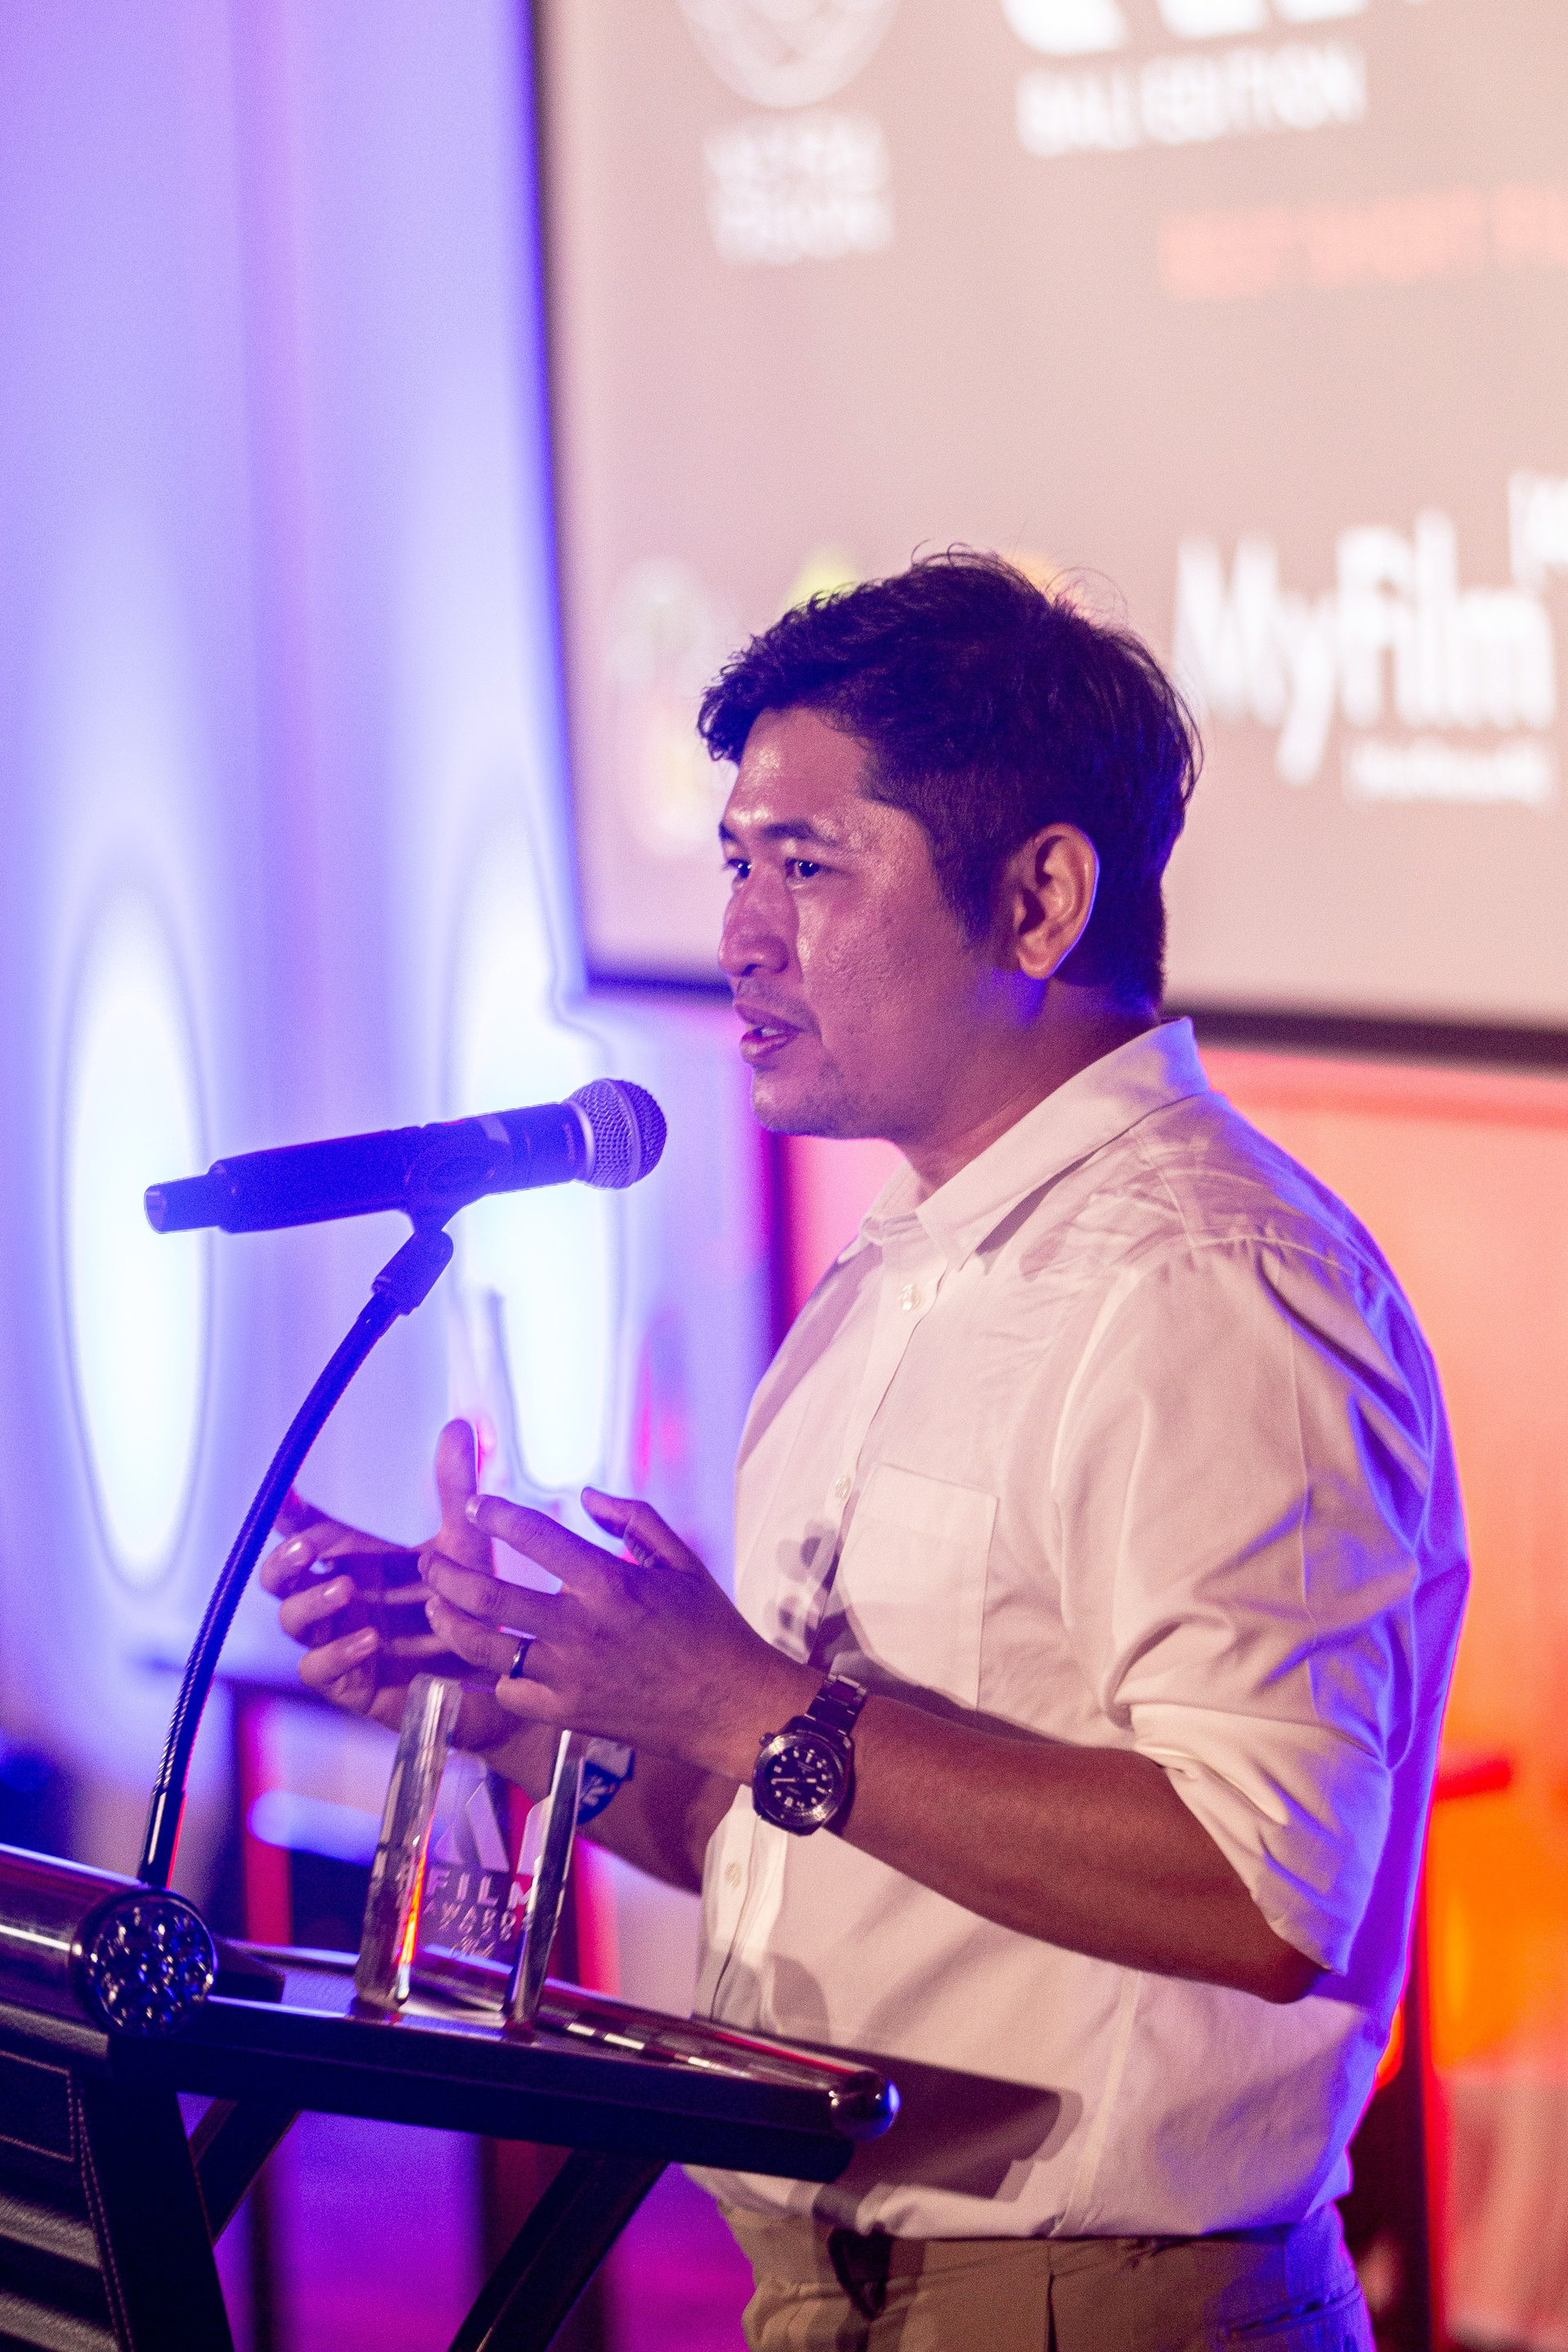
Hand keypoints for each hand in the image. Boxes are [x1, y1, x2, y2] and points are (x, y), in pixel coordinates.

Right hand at [258, 1420, 557, 1796]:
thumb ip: (456, 1488)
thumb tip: (458, 1424)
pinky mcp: (352, 1683)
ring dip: (311, 1602)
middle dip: (284, 1559)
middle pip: (281, 1576)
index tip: (285, 1495)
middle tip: (308, 1546)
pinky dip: (338, 1653)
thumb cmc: (477, 1603)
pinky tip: (369, 1639)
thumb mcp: (467, 1541)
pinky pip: (319, 1670)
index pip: (308, 1531)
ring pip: (291, 1620)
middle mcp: (340, 1598)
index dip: (289, 1514)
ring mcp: (340, 1640)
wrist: (502, 1670)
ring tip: (345, 1589)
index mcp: (358, 1559)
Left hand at [420, 1489, 815, 1780]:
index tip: (472, 1505)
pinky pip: (509, 1691)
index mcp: (609, 1583)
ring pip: (485, 1647)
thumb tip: (585, 1496)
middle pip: (489, 1595)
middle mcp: (580, 1629)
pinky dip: (494, 1674)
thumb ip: (632, 1520)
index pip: (535, 1536)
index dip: (495, 1515)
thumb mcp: (681, 1561)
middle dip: (446, 1572)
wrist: (730, 1708)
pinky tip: (488, 1660)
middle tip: (428, 1558)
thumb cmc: (711, 1628)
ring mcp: (568, 1676)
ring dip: (450, 1622)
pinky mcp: (566, 1714)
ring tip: (434, 1606)